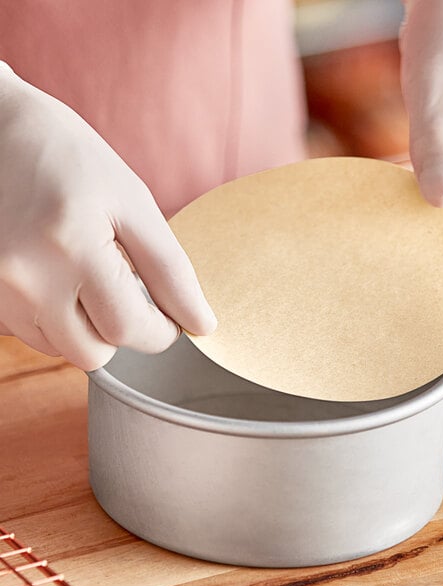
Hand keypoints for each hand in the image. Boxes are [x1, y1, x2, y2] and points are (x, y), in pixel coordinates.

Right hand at [0, 65, 215, 369]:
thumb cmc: (70, 158)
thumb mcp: (132, 201)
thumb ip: (169, 268)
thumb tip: (201, 323)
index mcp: (70, 246)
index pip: (129, 327)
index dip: (161, 332)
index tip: (173, 321)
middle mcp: (24, 276)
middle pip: (92, 353)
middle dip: (124, 331)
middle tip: (131, 295)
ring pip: (60, 348)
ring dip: (87, 327)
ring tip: (89, 278)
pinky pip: (30, 333)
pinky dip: (54, 318)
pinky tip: (58, 278)